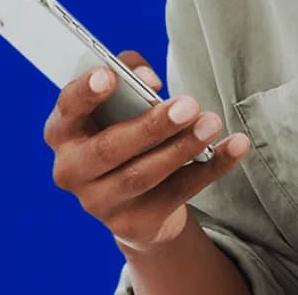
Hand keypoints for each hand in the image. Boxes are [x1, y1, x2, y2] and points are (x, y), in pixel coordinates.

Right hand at [46, 50, 254, 256]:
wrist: (133, 198)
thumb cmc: (121, 130)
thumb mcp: (117, 102)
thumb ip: (129, 76)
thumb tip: (149, 82)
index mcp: (62, 133)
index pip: (67, 111)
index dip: (85, 94)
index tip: (109, 75)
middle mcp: (73, 170)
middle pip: (110, 149)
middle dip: (152, 126)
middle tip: (188, 104)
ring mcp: (101, 203)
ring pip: (144, 175)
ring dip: (183, 147)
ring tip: (211, 122)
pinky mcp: (135, 223)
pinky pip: (178, 194)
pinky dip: (211, 168)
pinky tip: (234, 146)